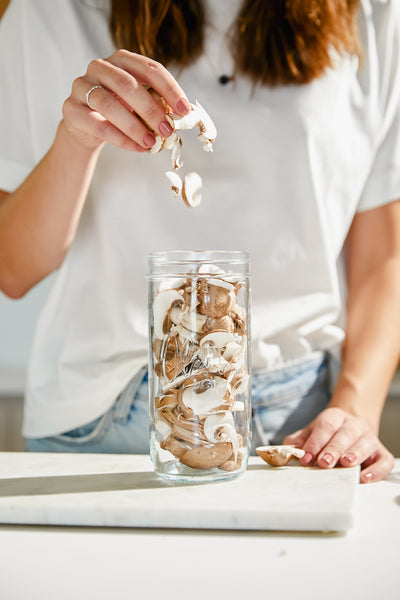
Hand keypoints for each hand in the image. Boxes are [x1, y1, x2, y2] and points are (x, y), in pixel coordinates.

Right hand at [62, 49, 190, 151]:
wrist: (86, 126)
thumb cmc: (119, 111)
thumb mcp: (140, 104)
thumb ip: (157, 103)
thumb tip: (180, 115)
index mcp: (121, 60)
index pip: (150, 68)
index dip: (170, 89)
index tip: (184, 110)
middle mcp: (99, 67)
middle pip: (127, 84)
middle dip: (151, 109)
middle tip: (168, 130)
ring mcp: (81, 86)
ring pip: (108, 104)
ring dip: (134, 126)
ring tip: (151, 143)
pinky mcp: (71, 109)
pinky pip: (97, 125)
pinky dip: (120, 139)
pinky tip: (137, 148)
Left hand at [283, 407, 394, 482]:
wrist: (352, 426)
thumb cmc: (327, 434)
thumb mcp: (311, 432)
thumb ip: (298, 440)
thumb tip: (286, 450)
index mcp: (334, 417)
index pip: (325, 426)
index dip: (315, 442)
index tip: (306, 457)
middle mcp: (354, 425)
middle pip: (345, 434)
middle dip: (334, 449)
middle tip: (324, 462)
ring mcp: (370, 438)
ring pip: (366, 444)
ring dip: (355, 454)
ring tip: (346, 464)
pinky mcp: (381, 453)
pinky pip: (384, 460)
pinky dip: (377, 470)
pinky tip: (364, 477)